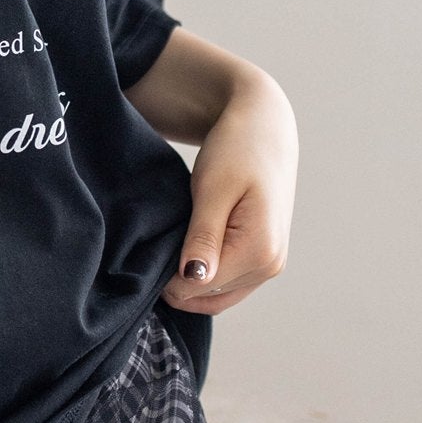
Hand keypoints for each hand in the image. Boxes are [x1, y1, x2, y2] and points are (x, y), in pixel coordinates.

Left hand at [161, 68, 297, 316]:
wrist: (264, 126)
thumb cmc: (237, 149)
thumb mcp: (213, 189)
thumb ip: (203, 238)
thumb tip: (192, 278)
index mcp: (261, 251)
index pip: (196, 287)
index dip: (165, 275)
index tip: (151, 247)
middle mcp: (270, 266)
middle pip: (206, 296)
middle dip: (177, 278)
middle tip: (159, 242)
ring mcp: (270, 265)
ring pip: (215, 295)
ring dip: (190, 280)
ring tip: (174, 243)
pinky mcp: (263, 259)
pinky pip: (226, 284)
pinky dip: (203, 275)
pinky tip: (187, 250)